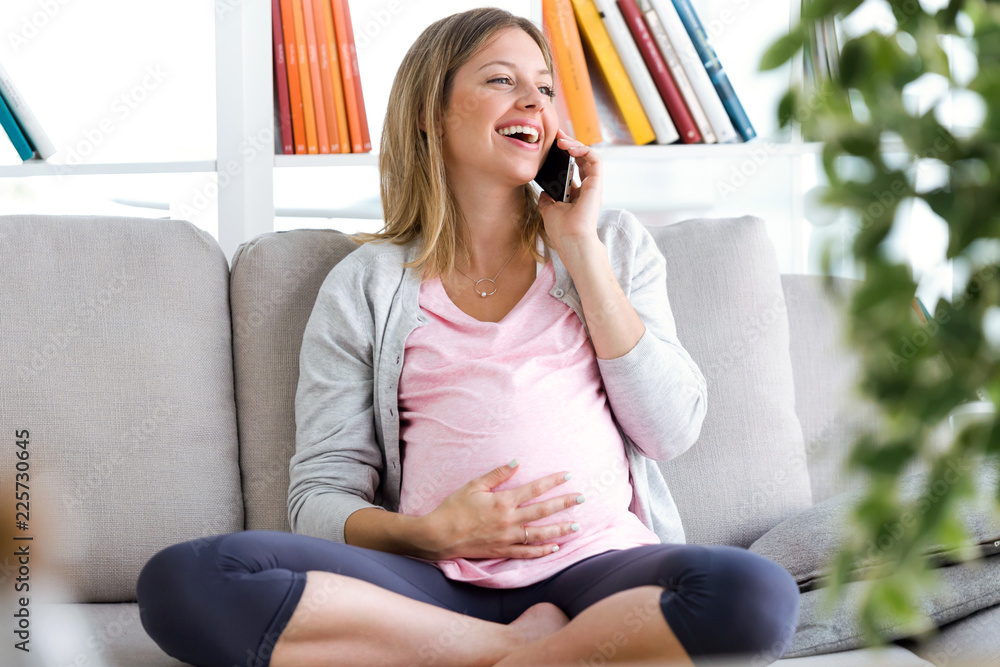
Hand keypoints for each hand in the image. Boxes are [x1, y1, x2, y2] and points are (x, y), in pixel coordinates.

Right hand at [422, 461, 583, 560]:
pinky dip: (542, 551)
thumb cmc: (454, 508)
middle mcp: (509, 521)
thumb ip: (497, 474)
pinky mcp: (502, 551)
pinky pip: (527, 553)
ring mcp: (507, 538)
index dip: (552, 481)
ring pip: (540, 534)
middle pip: (543, 511)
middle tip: (582, 498)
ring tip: (576, 526)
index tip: (567, 475)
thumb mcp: (473, 486)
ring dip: (560, 529)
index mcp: (503, 502)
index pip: (534, 489)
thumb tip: (516, 462)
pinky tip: (556, 547)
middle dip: (565, 503)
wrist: (439, 536)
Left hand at [536, 129, 602, 252]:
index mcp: (577, 194)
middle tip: (555, 134)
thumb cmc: (562, 230)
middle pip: (581, 158)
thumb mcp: (549, 211)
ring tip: (560, 140)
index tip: (552, 144)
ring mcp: (593, 185)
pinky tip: (570, 148)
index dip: (564, 154)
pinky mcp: (597, 184)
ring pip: (588, 156)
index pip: (573, 167)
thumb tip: (545, 192)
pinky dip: (584, 150)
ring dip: (575, 144)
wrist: (571, 240)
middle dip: (569, 143)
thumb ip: (548, 200)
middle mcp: (586, 188)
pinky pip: (595, 159)